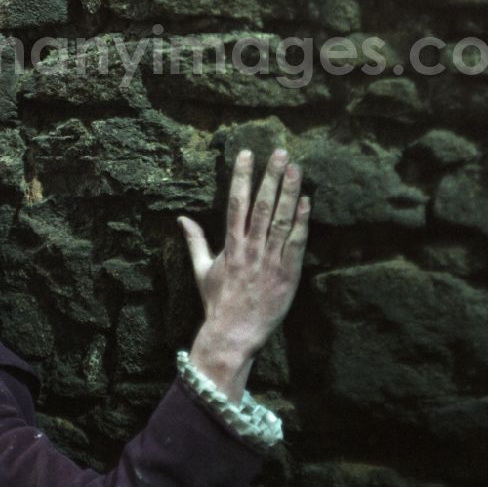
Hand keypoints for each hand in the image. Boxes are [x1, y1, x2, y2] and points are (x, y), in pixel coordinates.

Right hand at [180, 148, 309, 399]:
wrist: (234, 333)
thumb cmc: (217, 303)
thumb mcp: (201, 271)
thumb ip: (194, 242)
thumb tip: (181, 218)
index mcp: (230, 245)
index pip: (236, 202)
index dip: (242, 176)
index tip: (247, 154)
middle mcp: (250, 249)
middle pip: (262, 205)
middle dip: (271, 177)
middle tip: (280, 153)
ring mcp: (270, 261)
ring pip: (281, 219)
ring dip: (290, 192)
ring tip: (296, 168)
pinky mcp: (288, 274)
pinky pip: (296, 243)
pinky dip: (302, 221)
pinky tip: (307, 201)